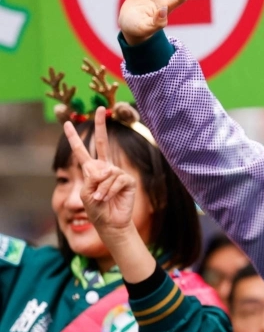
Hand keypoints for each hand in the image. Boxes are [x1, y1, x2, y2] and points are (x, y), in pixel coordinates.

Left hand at [63, 107, 138, 237]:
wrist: (110, 223)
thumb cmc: (96, 209)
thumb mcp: (86, 192)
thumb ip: (91, 178)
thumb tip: (104, 169)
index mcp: (91, 170)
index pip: (81, 151)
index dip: (74, 138)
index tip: (67, 123)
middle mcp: (105, 168)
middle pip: (103, 143)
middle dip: (101, 125)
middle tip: (101, 109)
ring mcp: (117, 173)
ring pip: (106, 173)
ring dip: (100, 188)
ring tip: (100, 199)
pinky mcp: (128, 180)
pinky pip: (116, 179)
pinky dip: (109, 190)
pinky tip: (108, 198)